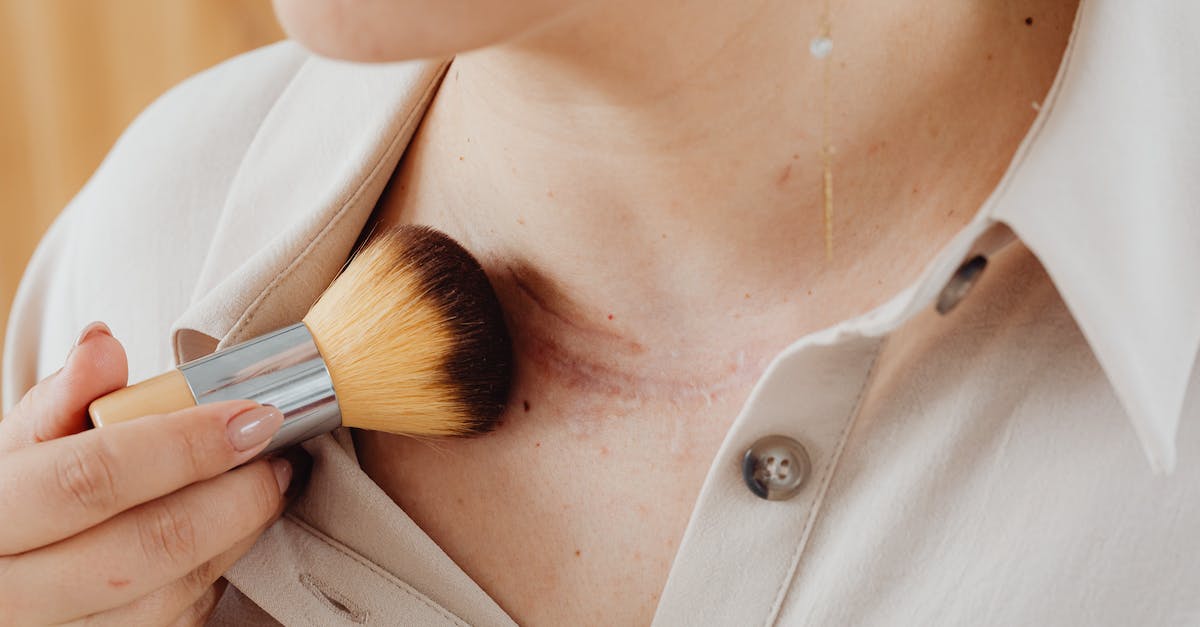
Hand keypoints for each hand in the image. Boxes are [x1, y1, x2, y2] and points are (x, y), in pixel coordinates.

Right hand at [0, 322, 301, 625]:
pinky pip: (174, 624)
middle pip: (147, 548)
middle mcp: (11, 596)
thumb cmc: (8, 506)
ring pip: (170, 595)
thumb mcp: (14, 449)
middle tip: (275, 457)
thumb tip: (104, 345)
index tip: (249, 416)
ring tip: (265, 488)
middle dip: (233, 497)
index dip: (182, 446)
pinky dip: (212, 577)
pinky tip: (227, 537)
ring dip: (235, 537)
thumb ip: (59, 401)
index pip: (91, 478)